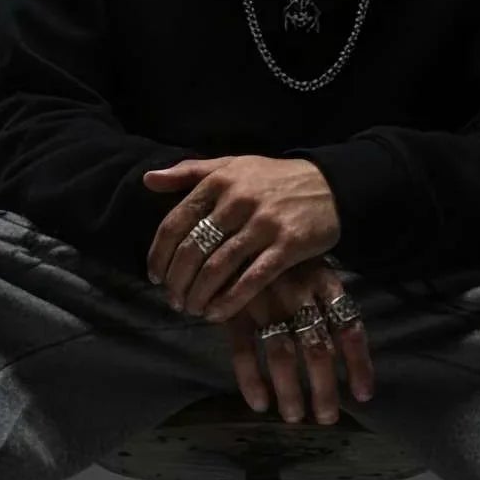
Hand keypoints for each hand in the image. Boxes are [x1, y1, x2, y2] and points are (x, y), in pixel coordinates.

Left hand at [142, 154, 339, 318]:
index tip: (155, 277)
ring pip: (218, 268)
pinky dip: (229, 301)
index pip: (175, 224)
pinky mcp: (287, 246)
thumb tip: (148, 180)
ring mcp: (263, 224)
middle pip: (192, 250)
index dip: (159, 255)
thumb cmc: (274, 179)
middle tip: (174, 301)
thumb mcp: (232, 166)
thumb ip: (189, 172)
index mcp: (218, 181)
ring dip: (199, 295)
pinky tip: (216, 314)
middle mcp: (238, 201)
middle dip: (177, 281)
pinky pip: (251, 279)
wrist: (330, 185)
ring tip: (192, 309)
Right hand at [222, 258, 374, 425]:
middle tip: (326, 419)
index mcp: (324, 281)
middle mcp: (298, 293)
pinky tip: (259, 403)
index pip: (349, 327)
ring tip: (294, 417)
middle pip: (317, 348)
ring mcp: (264, 300)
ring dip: (290, 391)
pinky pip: (243, 350)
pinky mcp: (234, 308)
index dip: (359, 364)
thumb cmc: (283, 253)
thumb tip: (343, 353)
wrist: (235, 227)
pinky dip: (251, 379)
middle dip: (324, 389)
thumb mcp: (314, 266)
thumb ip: (328, 303)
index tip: (363, 396)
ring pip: (282, 354)